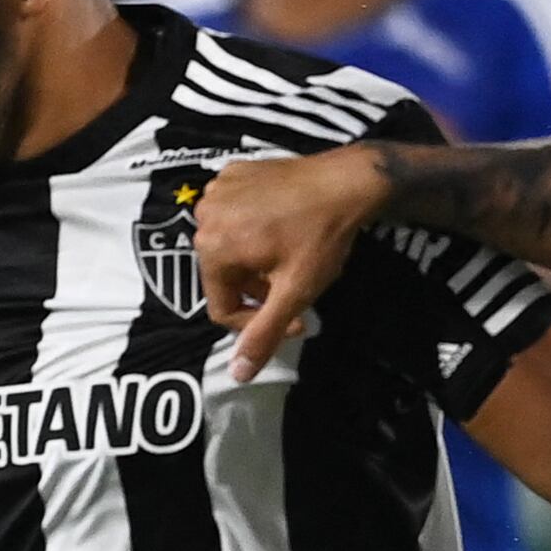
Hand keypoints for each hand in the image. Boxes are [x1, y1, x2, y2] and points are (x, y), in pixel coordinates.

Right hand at [194, 147, 388, 379]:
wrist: (346, 181)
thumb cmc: (321, 237)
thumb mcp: (294, 291)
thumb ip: (263, 333)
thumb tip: (237, 375)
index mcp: (212, 249)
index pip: (222, 307)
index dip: (257, 321)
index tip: (295, 318)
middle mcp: (205, 217)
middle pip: (224, 277)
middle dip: (258, 290)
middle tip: (294, 286)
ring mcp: (218, 191)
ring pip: (230, 248)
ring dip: (256, 262)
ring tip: (289, 257)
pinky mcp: (233, 174)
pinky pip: (235, 216)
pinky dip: (253, 229)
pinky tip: (282, 227)